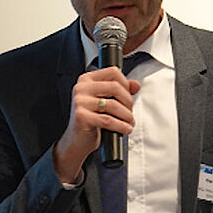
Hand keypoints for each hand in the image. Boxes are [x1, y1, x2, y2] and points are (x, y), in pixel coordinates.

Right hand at [53, 67, 140, 182]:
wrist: (76, 140)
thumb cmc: (91, 120)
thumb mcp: (105, 101)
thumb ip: (121, 90)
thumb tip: (136, 85)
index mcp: (86, 80)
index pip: (113, 72)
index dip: (125, 83)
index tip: (128, 95)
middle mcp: (81, 88)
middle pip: (115, 87)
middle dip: (128, 101)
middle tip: (130, 112)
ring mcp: (80, 102)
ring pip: (113, 104)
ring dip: (127, 115)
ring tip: (129, 122)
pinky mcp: (81, 117)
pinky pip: (108, 120)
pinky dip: (121, 126)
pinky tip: (125, 129)